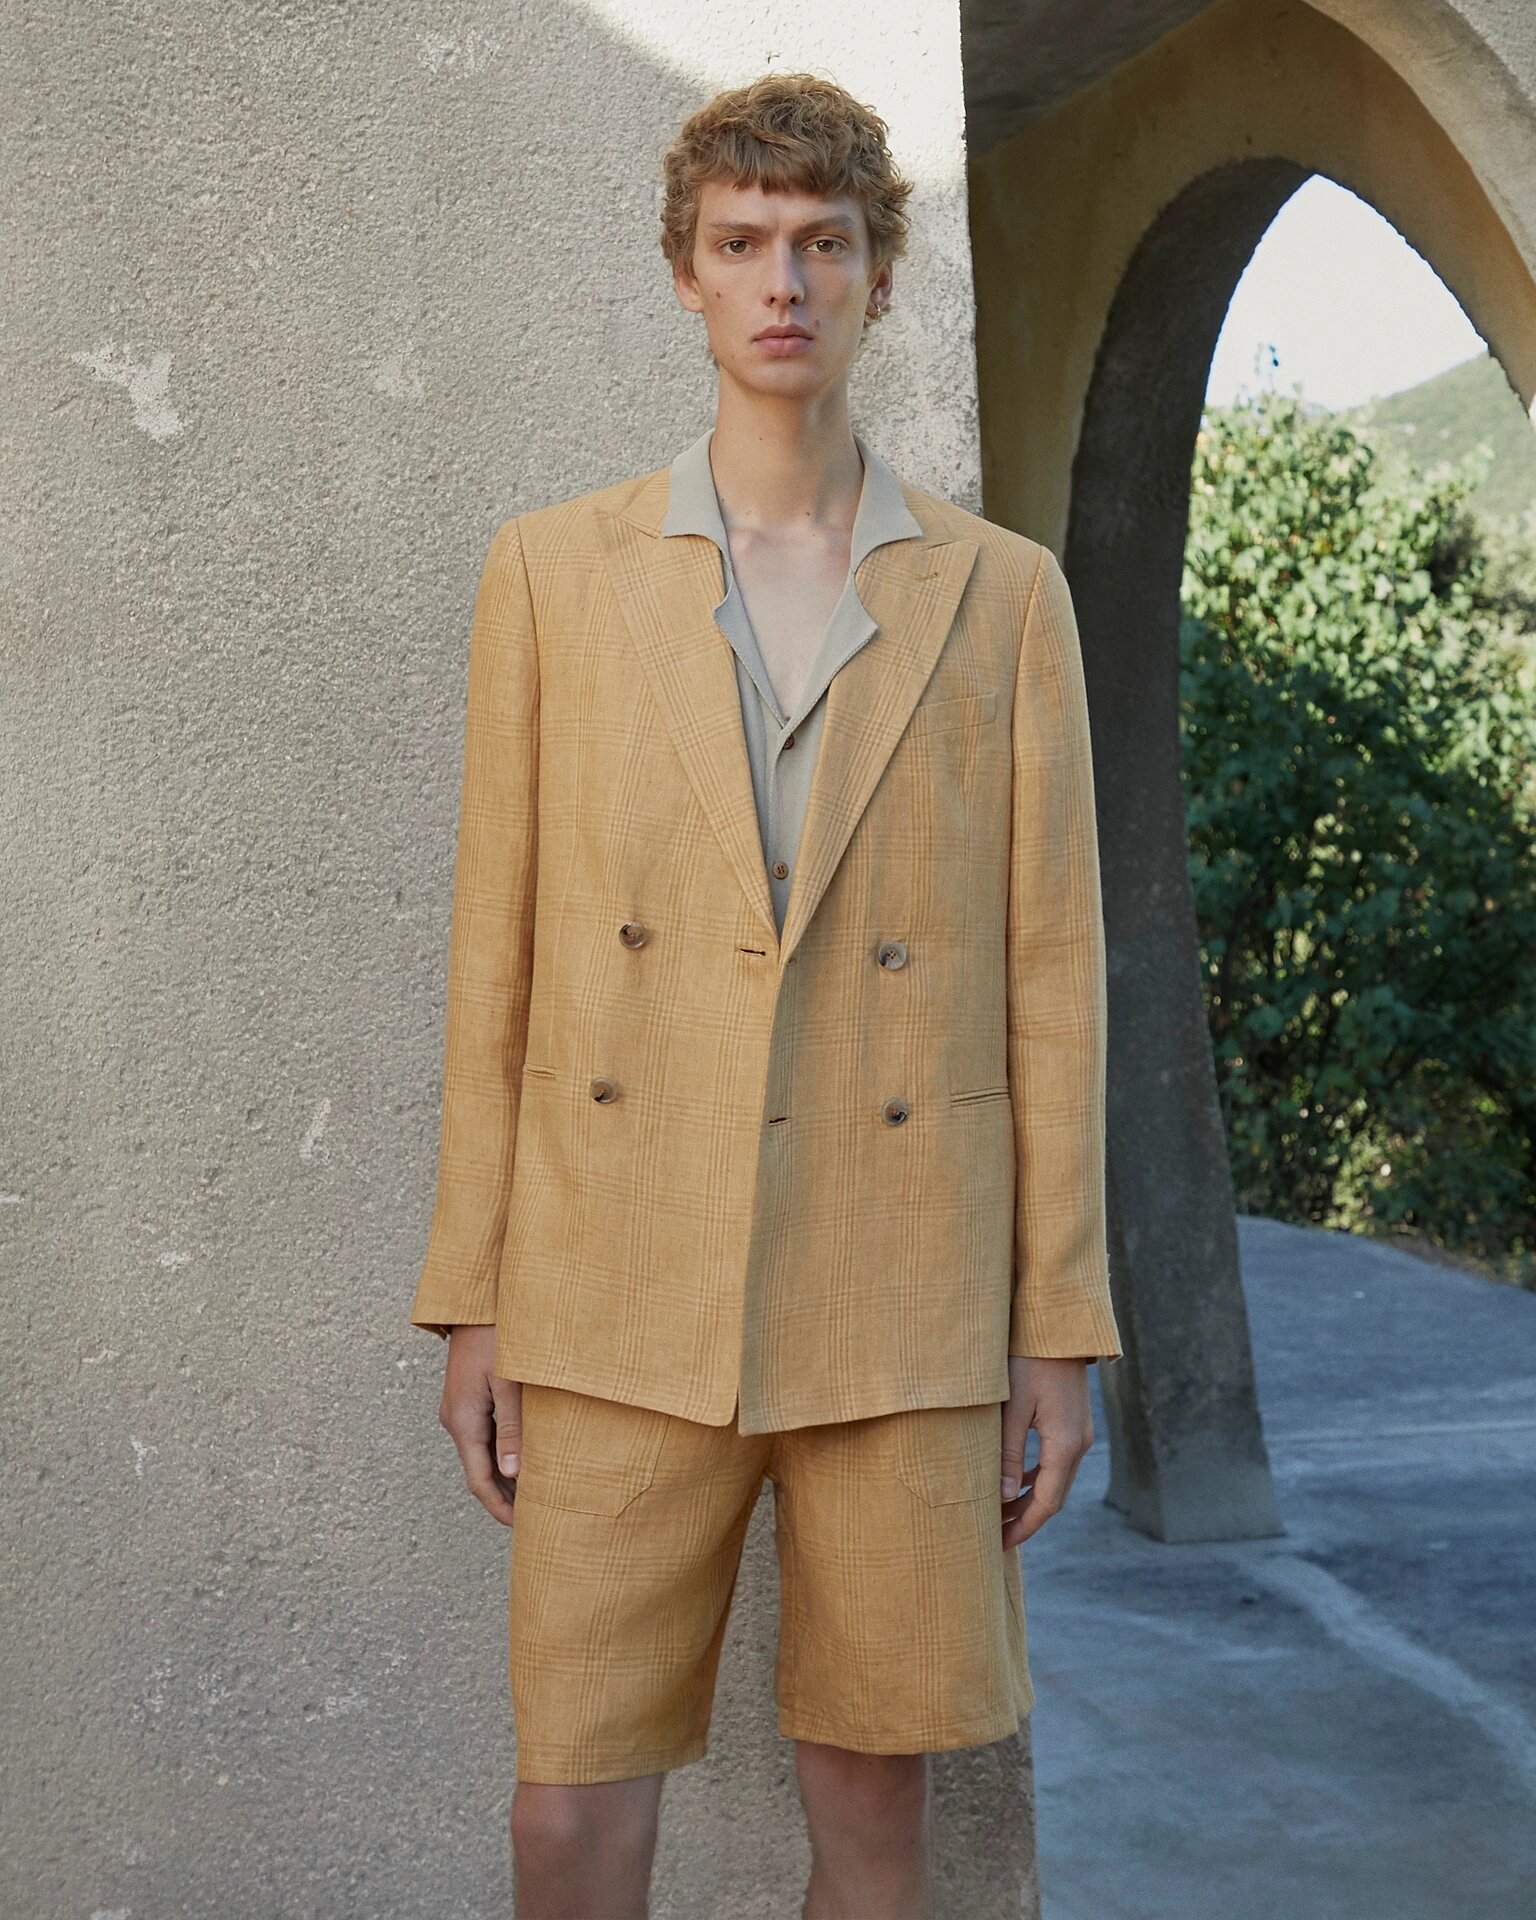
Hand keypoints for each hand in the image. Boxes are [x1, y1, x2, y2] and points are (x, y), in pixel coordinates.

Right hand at [438, 1323, 522, 1526]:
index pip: (479, 1480)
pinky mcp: (468, 1397)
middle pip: (479, 1472)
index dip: (499, 1507)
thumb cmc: (497, 1333)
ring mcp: (459, 1409)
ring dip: (504, 1477)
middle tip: (535, 1518)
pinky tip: (523, 1459)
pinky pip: (483, 1437)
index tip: (522, 1527)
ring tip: (534, 1495)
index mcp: (463, 1421)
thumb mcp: (509, 1382)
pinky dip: (501, 1455)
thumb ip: (512, 1428)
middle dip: (503, 1498)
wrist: (475, 1299)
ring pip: (481, 1456)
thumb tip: (513, 1474)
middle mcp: (456, 1419)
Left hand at [1000, 1355, 1094, 1547]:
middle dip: (1025, 1520)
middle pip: (1053, 1498)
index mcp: (1065, 1446)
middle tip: (994, 1538)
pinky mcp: (1073, 1422)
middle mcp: (1078, 1444)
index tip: (999, 1545)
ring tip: (1001, 1515)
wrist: (1057, 1326)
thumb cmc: (1029, 1361)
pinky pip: (1056, 1462)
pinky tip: (1018, 1481)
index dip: (1022, 1528)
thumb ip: (1007, 1453)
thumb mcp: (1012, 1407)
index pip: (1046, 1504)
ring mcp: (1079, 1433)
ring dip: (1030, 1500)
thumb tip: (1004, 1496)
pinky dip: (1037, 1478)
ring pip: (1055, 1481)